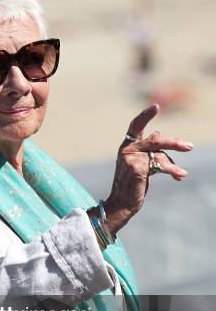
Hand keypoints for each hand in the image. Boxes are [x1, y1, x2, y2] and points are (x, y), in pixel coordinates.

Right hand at [104, 103, 192, 234]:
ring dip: (173, 162)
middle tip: (189, 147)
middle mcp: (127, 150)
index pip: (135, 126)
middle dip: (173, 143)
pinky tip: (179, 176)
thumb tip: (177, 147)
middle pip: (155, 140)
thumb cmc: (133, 185)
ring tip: (181, 172)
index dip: (145, 116)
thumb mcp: (142, 166)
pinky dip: (172, 171)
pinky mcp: (137, 169)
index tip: (156, 106)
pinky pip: (160, 165)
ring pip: (160, 153)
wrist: (121, 204)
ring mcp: (131, 159)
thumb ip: (153, 154)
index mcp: (126, 146)